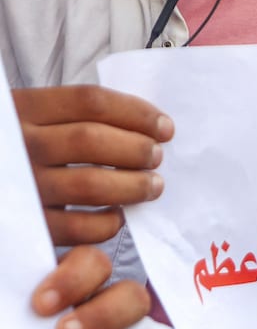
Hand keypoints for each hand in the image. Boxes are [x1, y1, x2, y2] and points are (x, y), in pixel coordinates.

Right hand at [15, 85, 172, 328]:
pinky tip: (118, 214)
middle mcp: (20, 145)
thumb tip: (151, 128)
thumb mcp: (33, 118)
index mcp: (23, 109)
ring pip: (92, 185)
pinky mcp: (32, 226)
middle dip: (137, 149)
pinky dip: (109, 222)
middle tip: (157, 157)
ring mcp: (24, 187)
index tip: (165, 127)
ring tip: (153, 186)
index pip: (90, 101)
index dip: (136, 113)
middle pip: (92, 140)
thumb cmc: (20, 149)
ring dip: (134, 186)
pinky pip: (80, 228)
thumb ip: (76, 117)